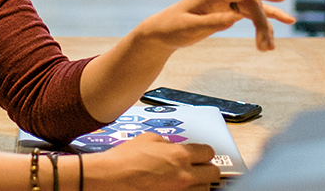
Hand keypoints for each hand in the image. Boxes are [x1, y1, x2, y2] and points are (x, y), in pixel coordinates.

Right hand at [84, 132, 219, 190]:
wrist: (111, 178)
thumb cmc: (125, 159)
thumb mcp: (149, 139)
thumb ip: (168, 143)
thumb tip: (173, 147)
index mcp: (180, 155)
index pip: (208, 152)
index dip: (204, 153)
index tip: (200, 155)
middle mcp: (184, 175)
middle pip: (213, 173)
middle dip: (207, 169)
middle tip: (198, 168)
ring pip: (205, 189)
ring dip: (198, 183)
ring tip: (187, 180)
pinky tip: (177, 187)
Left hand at [136, 0, 295, 51]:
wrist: (163, 32)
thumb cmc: (173, 28)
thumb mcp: (190, 28)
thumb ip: (212, 22)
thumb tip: (234, 17)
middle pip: (252, 4)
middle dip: (263, 24)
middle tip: (267, 47)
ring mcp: (226, 1)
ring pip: (254, 11)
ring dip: (264, 28)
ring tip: (269, 48)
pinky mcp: (228, 10)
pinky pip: (250, 16)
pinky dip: (260, 27)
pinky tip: (269, 39)